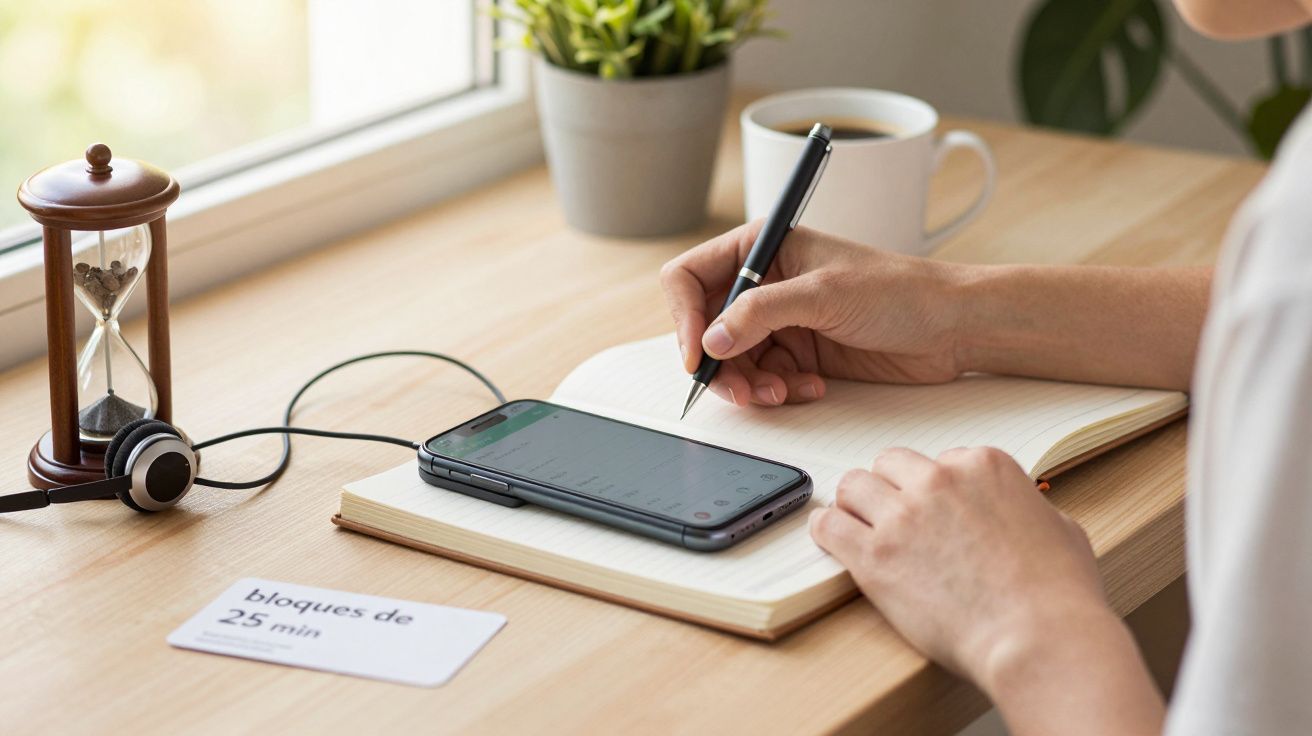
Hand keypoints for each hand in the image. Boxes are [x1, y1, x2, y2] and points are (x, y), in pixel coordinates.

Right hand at [660, 221, 965, 407]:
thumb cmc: (899, 291)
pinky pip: (764, 379)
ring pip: (733, 361)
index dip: (685, 317)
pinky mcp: (799, 353)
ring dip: (750, 384)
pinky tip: (810, 387)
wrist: (951, 327)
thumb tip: (712, 339)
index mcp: (763, 247)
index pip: (691, 277)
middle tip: (742, 391)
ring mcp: (781, 320)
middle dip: (720, 363)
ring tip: (781, 394)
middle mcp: (765, 283)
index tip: (699, 354)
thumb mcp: (824, 294)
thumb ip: (761, 313)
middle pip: (706, 328)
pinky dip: (778, 391)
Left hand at [809, 447, 1111, 688]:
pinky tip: (832, 538)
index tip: (935, 511)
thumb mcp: (1061, 529)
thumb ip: (1028, 510)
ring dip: (856, 505)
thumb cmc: (1059, 595)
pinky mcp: (874, 556)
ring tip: (859, 527)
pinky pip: (829, 525)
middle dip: (891, 488)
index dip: (937, 489)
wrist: (1038, 639)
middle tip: (892, 516)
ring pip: (854, 486)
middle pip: (891, 465)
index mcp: (984, 466)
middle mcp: (939, 480)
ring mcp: (903, 516)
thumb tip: (1021, 514)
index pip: (941, 460)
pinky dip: (827, 530)